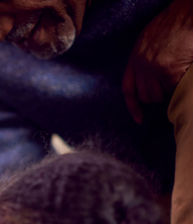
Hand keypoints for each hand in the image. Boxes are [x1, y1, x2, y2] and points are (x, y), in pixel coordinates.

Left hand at [122, 0, 192, 123]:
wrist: (187, 11)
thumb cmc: (173, 23)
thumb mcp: (148, 41)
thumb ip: (144, 59)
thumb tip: (148, 80)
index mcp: (134, 57)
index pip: (128, 89)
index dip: (133, 107)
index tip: (139, 120)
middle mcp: (141, 65)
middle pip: (145, 96)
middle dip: (157, 97)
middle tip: (169, 87)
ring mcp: (154, 68)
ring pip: (158, 96)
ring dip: (168, 93)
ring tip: (177, 78)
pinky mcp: (169, 70)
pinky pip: (173, 90)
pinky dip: (179, 88)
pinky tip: (183, 76)